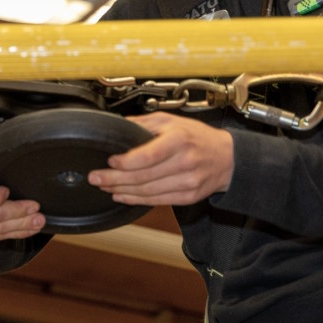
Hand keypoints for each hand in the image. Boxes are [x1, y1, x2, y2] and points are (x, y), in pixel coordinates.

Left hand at [89, 112, 233, 205]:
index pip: (147, 155)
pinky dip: (136, 200)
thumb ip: (143, 123)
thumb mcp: (171, 121)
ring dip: (122, 191)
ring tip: (104, 186)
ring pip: (148, 192)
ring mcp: (187, 182)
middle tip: (95, 177)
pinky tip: (122, 196)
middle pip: (143, 176)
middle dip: (114, 179)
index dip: (125, 162)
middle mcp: (184, 162)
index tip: (109, 161)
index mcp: (179, 140)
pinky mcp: (188, 196)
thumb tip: (116, 126)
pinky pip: (157, 201)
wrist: (227, 158)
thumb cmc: (197, 137)